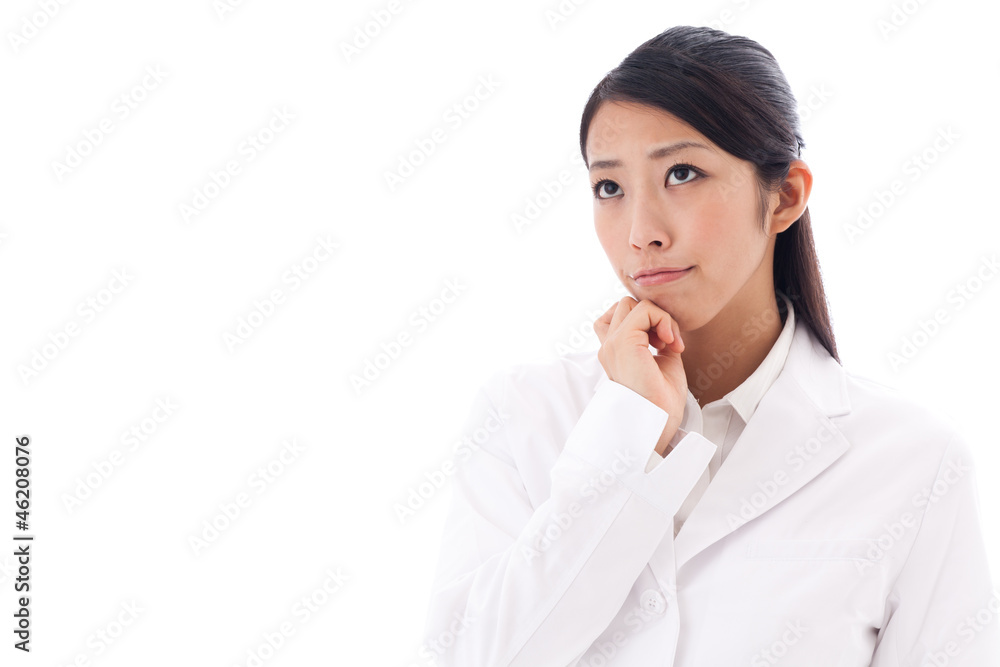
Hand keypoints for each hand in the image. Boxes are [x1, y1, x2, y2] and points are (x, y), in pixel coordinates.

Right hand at [593, 297, 687, 455]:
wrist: (658, 425)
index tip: (666, 345)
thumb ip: (659, 341)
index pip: (620, 318)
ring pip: (631, 303)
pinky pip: (643, 309)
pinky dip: (663, 319)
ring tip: (670, 342)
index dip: (647, 322)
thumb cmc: (661, 403)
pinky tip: (670, 343)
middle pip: (624, 306)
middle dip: (652, 316)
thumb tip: (665, 325)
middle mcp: (608, 347)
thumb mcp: (663, 364)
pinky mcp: (622, 343)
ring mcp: (612, 344)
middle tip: (669, 342)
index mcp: (614, 354)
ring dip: (659, 316)